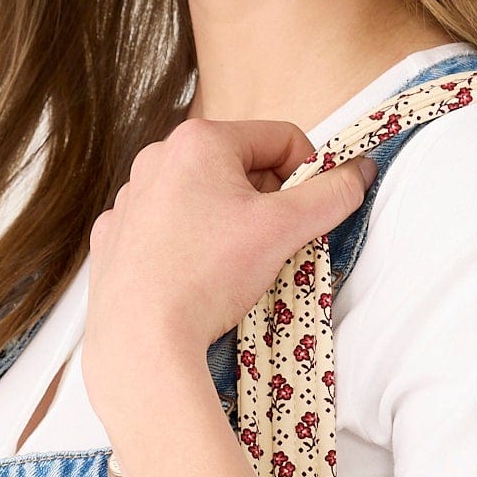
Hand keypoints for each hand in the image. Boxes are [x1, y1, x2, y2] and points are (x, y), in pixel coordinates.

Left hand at [82, 118, 375, 440]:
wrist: (142, 338)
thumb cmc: (208, 276)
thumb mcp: (284, 230)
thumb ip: (330, 196)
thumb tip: (359, 173)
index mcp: (200, 141)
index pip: (280, 138)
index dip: (309, 175)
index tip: (310, 214)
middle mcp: (158, 158)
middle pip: (239, 168)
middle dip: (265, 204)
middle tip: (271, 248)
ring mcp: (132, 198)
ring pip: (201, 200)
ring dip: (228, 226)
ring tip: (231, 269)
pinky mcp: (116, 237)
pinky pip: (166, 230)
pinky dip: (187, 248)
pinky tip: (193, 278)